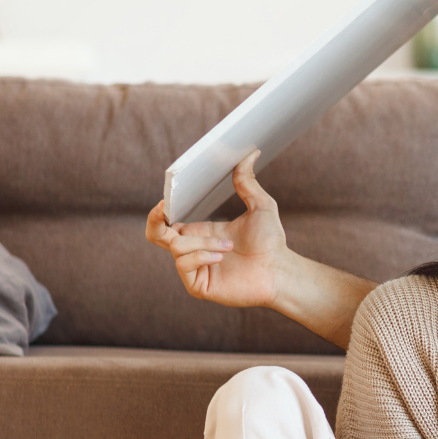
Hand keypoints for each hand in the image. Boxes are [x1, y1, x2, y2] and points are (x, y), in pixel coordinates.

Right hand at [144, 151, 289, 308]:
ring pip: (177, 247)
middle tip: (165, 208)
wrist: (282, 271)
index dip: (160, 211)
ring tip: (229, 246)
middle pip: (155, 234)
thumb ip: (249, 181)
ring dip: (203, 243)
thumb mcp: (260, 206)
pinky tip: (220, 258)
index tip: (166, 198)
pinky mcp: (197, 285)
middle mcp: (193, 249)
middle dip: (156, 220)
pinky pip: (184, 265)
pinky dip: (201, 256)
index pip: (166, 222)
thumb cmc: (272, 243)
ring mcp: (194, 268)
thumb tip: (251, 153)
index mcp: (200, 232)